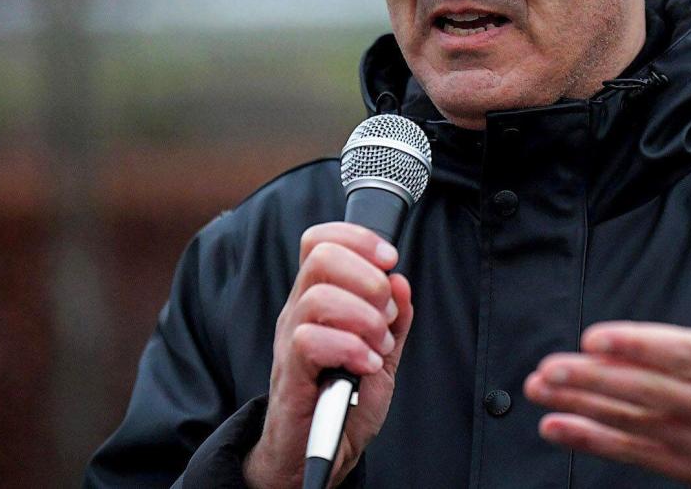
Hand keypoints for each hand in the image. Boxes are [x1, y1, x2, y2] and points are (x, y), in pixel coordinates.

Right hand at [243, 223, 413, 488]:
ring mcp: (291, 339)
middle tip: (386, 314)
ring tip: (379, 347)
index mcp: (319, 297)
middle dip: (368, 278)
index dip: (358, 239)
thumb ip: (395, 318)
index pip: (321, 240)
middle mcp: (299, 310)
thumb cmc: (345, 399)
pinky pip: (311, 340)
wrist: (319, 451)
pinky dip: (351, 349)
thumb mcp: (381, 351)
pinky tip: (367, 366)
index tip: (390, 259)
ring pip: (318, 296)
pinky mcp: (289, 372)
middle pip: (321, 257)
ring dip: (364, 318)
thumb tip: (401, 281)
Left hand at [524, 223, 690, 488]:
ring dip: (583, 406)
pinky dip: (595, 442)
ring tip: (541, 389)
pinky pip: (637, 454)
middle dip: (593, 379)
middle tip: (548, 366)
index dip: (638, 347)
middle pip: (648, 391)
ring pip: (635, 422)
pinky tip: (559, 427)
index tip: (597, 337)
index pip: (685, 355)